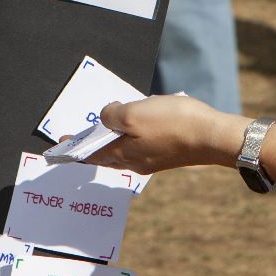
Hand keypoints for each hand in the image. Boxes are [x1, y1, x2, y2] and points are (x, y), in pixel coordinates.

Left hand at [85, 95, 244, 174]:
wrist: (213, 136)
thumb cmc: (174, 123)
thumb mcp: (135, 114)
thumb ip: (112, 115)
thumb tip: (107, 116)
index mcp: (124, 154)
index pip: (92, 154)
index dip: (76, 149)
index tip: (62, 145)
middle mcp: (136, 162)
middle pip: (107, 154)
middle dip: (93, 145)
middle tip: (81, 135)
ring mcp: (154, 159)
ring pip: (125, 150)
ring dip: (113, 140)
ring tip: (106, 127)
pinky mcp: (168, 152)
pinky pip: (141, 145)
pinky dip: (132, 137)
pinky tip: (137, 125)